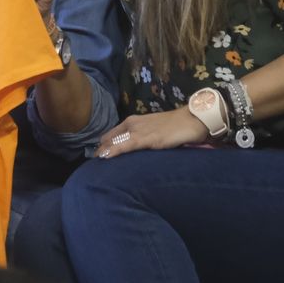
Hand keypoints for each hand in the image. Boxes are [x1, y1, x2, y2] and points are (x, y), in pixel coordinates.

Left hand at [94, 109, 208, 158]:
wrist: (191, 120)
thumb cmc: (174, 127)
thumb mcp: (154, 131)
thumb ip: (142, 138)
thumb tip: (133, 149)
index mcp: (133, 121)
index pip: (112, 134)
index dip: (103, 145)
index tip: (96, 156)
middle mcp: (133, 124)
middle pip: (110, 138)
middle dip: (100, 149)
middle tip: (91, 162)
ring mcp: (139, 130)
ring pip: (115, 141)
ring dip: (103, 152)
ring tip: (93, 162)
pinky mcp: (148, 139)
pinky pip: (127, 145)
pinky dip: (115, 151)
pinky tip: (105, 157)